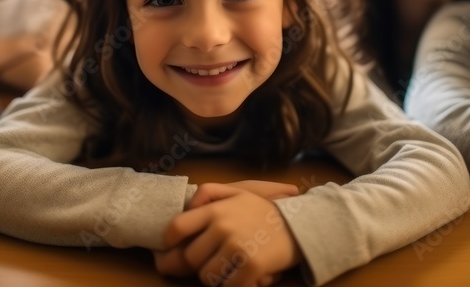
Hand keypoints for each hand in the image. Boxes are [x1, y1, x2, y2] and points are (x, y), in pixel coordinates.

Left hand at [157, 184, 302, 286]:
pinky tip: (244, 277)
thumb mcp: (238, 192)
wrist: (300, 226)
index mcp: (216, 209)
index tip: (174, 247)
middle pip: (189, 258)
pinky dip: (233, 286)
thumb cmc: (264, 211)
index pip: (176, 227)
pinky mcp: (251, 267)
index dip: (169, 241)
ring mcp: (237, 247)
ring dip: (215, 277)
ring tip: (231, 267)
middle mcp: (222, 226)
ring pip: (206, 276)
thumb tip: (186, 208)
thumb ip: (209, 193)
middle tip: (213, 261)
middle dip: (197, 264)